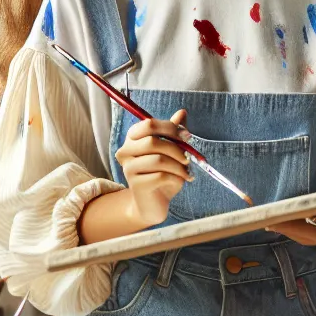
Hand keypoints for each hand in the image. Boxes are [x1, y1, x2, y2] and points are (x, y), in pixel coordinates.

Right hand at [115, 109, 191, 227]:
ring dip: (179, 166)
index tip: (187, 137)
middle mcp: (126, 151)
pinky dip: (177, 177)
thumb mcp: (170, 151)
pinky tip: (182, 180)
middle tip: (189, 158)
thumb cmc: (161, 174)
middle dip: (177, 149)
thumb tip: (182, 112)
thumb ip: (174, 132)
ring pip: (158, 160)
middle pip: (152, 142)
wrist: (153, 203)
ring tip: (187, 172)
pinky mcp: (136, 185)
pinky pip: (161, 176)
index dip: (170, 128)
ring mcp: (128, 169)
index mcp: (133, 138)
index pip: (148, 124)